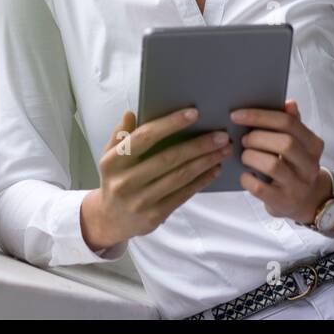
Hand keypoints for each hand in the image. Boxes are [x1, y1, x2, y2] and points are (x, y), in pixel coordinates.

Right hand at [81, 107, 232, 251]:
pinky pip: (183, 194)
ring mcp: (140, 200)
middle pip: (168, 158)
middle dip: (198, 145)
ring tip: (224, 150)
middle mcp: (125, 181)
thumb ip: (121, 135)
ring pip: (179, 177)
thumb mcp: (110, 156)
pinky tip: (214, 169)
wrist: (111, 219)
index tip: (193, 113)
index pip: (144, 137)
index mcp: (113, 161)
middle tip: (221, 135)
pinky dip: (201, 180)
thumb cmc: (116, 179)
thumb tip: (130, 114)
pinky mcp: (155, 215)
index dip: (170, 124)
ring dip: (205, 162)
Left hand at [231, 99, 331, 225]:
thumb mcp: (299, 144)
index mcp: (313, 144)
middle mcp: (310, 165)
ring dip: (251, 156)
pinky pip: (260, 189)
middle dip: (257, 137)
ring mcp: (299, 185)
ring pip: (273, 165)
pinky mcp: (284, 202)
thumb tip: (289, 103)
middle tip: (243, 139)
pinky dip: (247, 179)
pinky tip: (245, 175)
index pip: (289, 123)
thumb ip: (292, 124)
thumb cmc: (295, 165)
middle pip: (285, 143)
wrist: (308, 201)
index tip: (236, 115)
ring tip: (244, 155)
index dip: (260, 116)